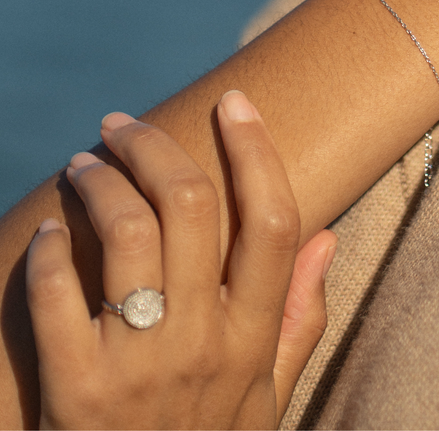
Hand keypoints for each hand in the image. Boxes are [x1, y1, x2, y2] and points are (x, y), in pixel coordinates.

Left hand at [24, 91, 336, 429]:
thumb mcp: (269, 397)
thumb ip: (300, 317)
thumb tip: (327, 238)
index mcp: (254, 336)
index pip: (273, 220)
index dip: (257, 151)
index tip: (235, 102)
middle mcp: (203, 342)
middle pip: (189, 206)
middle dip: (155, 146)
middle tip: (125, 125)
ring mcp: (138, 366)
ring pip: (125, 234)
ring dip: (100, 182)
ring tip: (86, 163)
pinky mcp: (74, 392)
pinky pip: (57, 296)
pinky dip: (50, 250)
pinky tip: (50, 231)